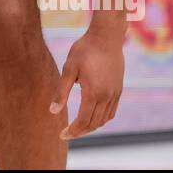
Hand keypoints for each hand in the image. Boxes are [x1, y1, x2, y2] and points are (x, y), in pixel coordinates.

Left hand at [50, 25, 125, 139]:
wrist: (106, 36)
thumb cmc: (84, 50)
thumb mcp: (68, 69)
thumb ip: (61, 92)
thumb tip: (53, 112)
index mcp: (93, 93)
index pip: (83, 121)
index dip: (72, 131)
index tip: (62, 135)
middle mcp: (106, 96)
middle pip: (94, 123)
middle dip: (80, 132)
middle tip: (67, 134)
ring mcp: (115, 93)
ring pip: (104, 119)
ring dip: (91, 126)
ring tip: (79, 128)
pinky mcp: (119, 89)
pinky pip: (112, 111)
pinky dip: (102, 119)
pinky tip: (93, 117)